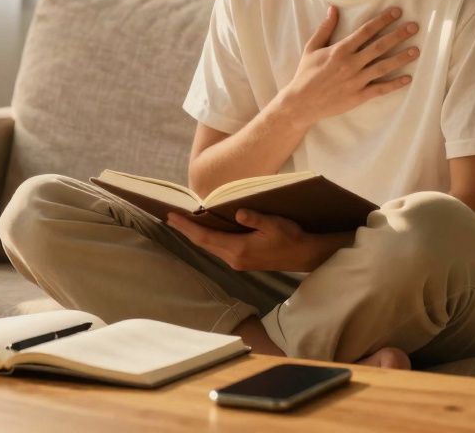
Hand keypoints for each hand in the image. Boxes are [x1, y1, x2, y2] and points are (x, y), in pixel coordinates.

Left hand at [165, 209, 336, 272]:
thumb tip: (238, 213)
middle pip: (203, 244)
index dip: (187, 227)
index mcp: (239, 249)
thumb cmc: (291, 237)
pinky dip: (208, 239)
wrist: (304, 255)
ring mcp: (238, 262)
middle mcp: (234, 258)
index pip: (205, 237)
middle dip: (186, 231)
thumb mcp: (275, 224)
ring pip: (210, 248)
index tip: (172, 217)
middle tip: (170, 218)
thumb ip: (255, 218)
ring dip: (196, 236)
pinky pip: (218, 249)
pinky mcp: (243, 261)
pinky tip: (205, 232)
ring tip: (182, 223)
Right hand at [276, 6, 420, 126]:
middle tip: (414, 27)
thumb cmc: (306, 74)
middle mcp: (350, 64)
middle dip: (398, 35)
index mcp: (340, 50)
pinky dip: (394, 84)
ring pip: (383, 67)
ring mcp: (356, 81)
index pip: (366, 31)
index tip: (397, 12)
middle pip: (379, 46)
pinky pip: (380, 89)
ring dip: (401, 58)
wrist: (301, 103)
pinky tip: (408, 79)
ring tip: (416, 50)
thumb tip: (334, 9)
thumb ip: (325, 28)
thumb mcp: (311, 48)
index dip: (382, 20)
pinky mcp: (358, 96)